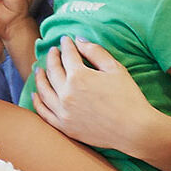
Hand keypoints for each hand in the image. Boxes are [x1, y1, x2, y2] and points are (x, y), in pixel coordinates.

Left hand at [32, 36, 152, 149]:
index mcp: (79, 76)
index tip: (65, 40)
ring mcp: (63, 111)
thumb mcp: (115, 69)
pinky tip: (36, 94)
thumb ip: (95, 52)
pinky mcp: (64, 126)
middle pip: (52, 71)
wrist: (134, 130)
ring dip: (40, 77)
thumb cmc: (128, 97)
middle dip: (52, 57)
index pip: (67, 56)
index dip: (66, 45)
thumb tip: (78, 40)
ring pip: (43, 90)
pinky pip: (44, 112)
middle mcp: (66, 93)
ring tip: (39, 70)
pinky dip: (37, 102)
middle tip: (53, 51)